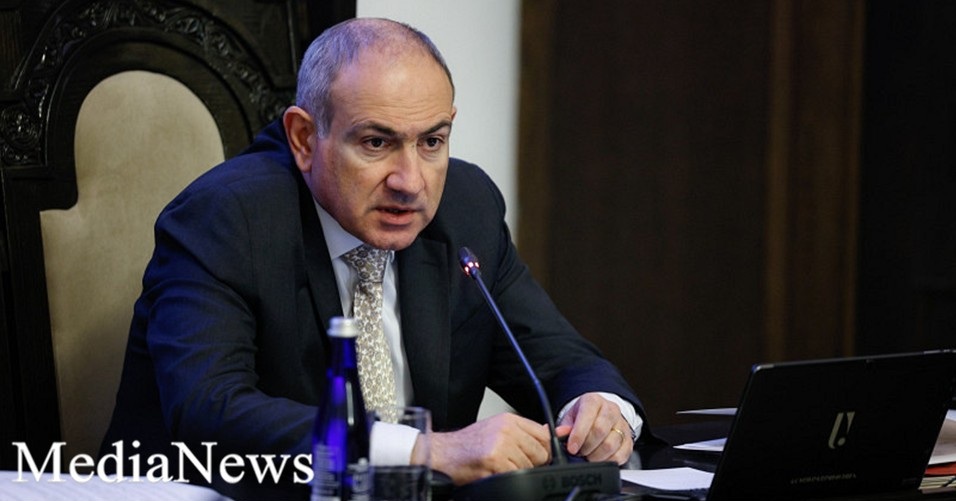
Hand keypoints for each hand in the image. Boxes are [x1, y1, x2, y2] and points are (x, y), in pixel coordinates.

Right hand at [430, 413, 551, 484]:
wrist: (441, 453)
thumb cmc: (467, 445)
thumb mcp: (497, 430)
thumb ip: (525, 432)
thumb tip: (555, 432)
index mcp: (509, 420)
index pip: (544, 436)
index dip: (542, 451)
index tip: (533, 457)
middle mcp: (506, 429)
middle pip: (541, 453)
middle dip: (531, 464)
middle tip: (511, 464)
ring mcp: (501, 444)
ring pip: (529, 467)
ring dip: (516, 473)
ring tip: (498, 468)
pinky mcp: (494, 461)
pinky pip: (516, 476)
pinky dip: (506, 479)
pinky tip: (493, 473)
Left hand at [555, 393, 632, 463]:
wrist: (599, 417)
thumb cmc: (583, 418)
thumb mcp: (570, 418)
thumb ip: (564, 427)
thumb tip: (559, 434)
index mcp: (593, 401)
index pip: (588, 416)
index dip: (579, 434)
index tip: (572, 448)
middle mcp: (611, 409)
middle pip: (600, 431)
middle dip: (586, 446)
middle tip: (578, 452)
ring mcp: (622, 424)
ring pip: (610, 444)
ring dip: (596, 455)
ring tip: (587, 455)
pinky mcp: (629, 439)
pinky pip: (621, 454)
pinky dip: (608, 461)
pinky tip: (599, 459)